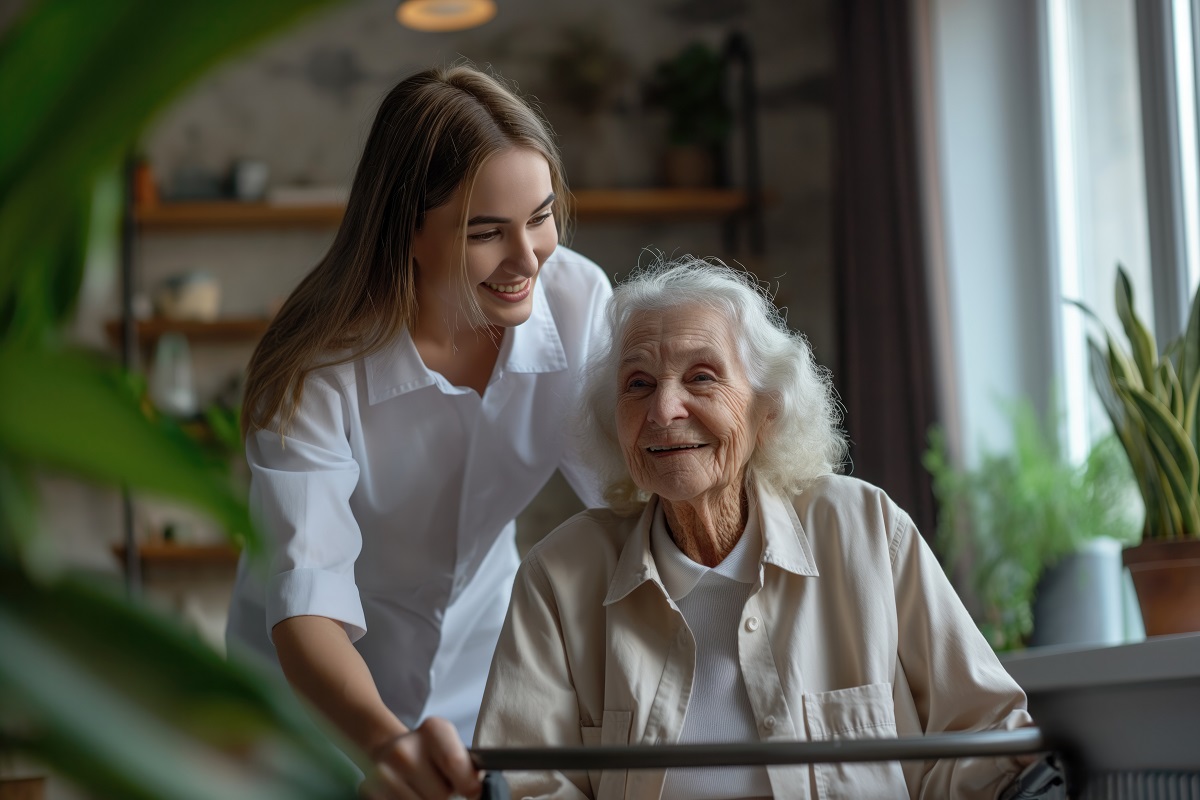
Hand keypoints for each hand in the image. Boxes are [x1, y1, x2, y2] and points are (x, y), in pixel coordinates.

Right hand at [360, 717, 481, 799]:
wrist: (390, 749)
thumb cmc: (430, 752)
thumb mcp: (452, 747)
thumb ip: (467, 767)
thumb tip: (476, 791)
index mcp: (432, 730)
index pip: (455, 764)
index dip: (469, 786)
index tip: (472, 792)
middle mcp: (404, 748)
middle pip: (440, 795)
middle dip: (446, 796)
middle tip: (440, 785)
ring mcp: (383, 771)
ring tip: (424, 789)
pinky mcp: (370, 790)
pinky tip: (409, 793)